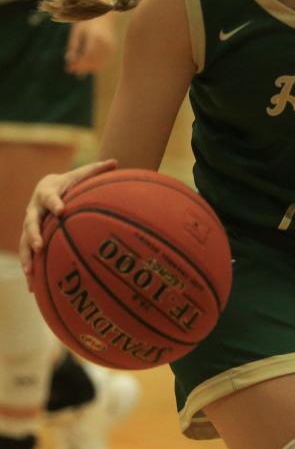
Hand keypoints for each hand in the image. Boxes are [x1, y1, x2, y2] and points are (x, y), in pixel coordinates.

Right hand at [19, 159, 117, 279]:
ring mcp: (30, 224)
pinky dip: (30, 268)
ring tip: (30, 271)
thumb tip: (116, 161)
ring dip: (27, 256)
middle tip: (40, 246)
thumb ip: (96, 170)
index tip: (61, 209)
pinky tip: (33, 287)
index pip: (49, 197)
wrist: (46, 186)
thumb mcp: (81, 174)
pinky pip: (27, 253)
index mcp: (47, 191)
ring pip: (24, 241)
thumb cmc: (69, 182)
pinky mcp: (29, 237)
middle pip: (31, 222)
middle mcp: (34, 209)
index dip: (54, 203)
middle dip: (34, 235)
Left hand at [65, 14, 115, 74]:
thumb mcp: (77, 31)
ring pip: (100, 63)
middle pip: (93, 61)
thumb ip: (73, 46)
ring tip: (78, 70)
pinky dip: (96, 65)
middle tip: (71, 71)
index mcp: (95, 37)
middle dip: (82, 68)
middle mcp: (105, 43)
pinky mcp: (113, 49)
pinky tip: (88, 67)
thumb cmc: (87, 21)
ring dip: (89, 68)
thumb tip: (69, 61)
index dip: (78, 64)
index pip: (87, 56)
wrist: (104, 14)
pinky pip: (104, 61)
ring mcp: (111, 46)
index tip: (69, 68)